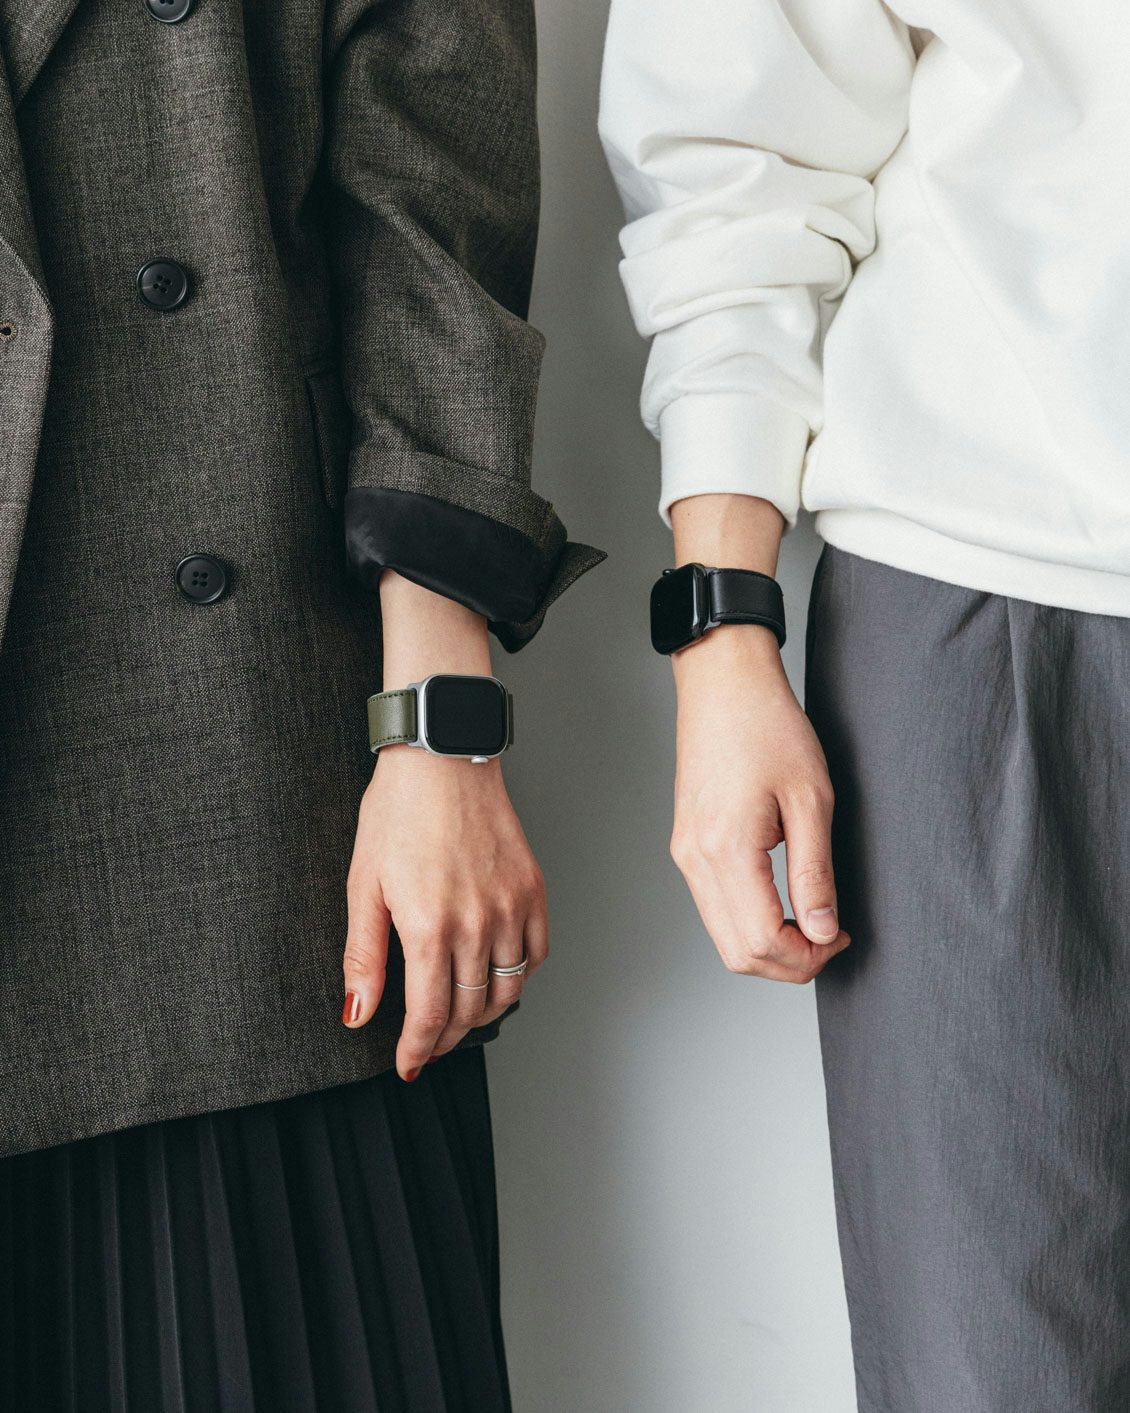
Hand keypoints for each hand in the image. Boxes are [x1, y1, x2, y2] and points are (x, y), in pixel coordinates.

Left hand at [343, 746, 548, 1078]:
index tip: (409, 1064)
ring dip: (482, 1013)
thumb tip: (358, 1013)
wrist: (442, 758)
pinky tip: (496, 976)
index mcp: (430, 926)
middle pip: (470, 1009)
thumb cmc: (397, 812)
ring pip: (508, 988)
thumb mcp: (364, 885)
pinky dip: (519, 975)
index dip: (418, 1050)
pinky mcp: (533, 889)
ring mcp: (512, 906)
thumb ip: (363, 956)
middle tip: (429, 1045)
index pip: (431, 1015)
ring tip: (460, 1017)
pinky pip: (535, 953)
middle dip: (446, 1037)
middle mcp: (478, 923)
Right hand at [670, 625, 849, 982]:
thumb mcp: (811, 799)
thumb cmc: (769, 727)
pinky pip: (715, 908)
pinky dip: (749, 922)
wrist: (724, 685)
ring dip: (769, 945)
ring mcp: (685, 854)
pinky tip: (782, 903)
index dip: (807, 956)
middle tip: (829, 936)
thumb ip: (815, 872)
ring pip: (723, 936)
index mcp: (725, 848)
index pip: (761, 941)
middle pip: (737, 953)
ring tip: (811, 920)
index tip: (840, 935)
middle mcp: (695, 859)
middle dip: (788, 962)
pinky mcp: (686, 846)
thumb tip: (821, 930)